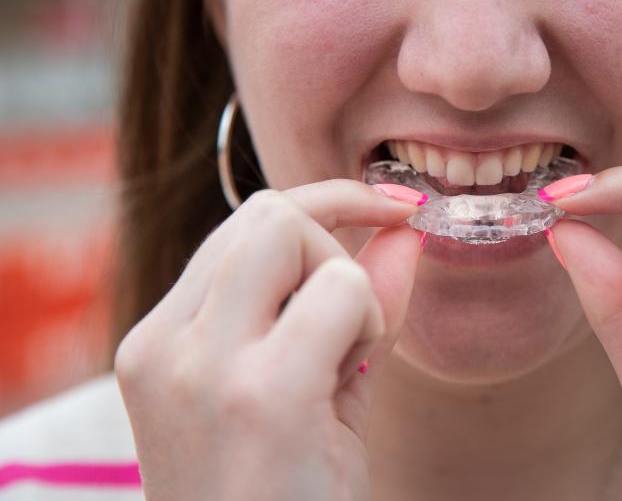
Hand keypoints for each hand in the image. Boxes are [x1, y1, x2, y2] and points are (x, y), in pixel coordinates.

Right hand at [114, 181, 423, 500]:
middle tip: (357, 312)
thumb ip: (353, 305)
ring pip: (294, 231)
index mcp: (160, 340)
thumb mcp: (311, 390)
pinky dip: (367, 319)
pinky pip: (341, 290)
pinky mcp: (260, 393)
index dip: (325, 205)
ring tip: (342, 360)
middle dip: (336, 235)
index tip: (388, 207)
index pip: (244, 222)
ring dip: (346, 282)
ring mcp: (203, 366)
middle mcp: (166, 343)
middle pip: (267, 211)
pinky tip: (351, 379)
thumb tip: (406, 232)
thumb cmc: (284, 497)